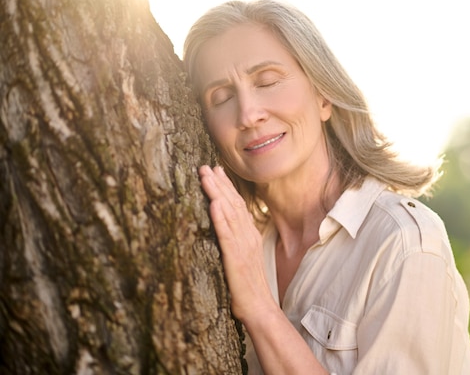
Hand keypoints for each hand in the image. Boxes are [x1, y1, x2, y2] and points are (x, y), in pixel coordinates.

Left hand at [198, 165, 275, 321]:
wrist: (259, 307)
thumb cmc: (248, 287)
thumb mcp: (243, 259)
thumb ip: (236, 243)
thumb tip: (225, 231)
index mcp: (249, 236)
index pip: (238, 205)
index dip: (227, 187)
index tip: (217, 171)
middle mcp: (247, 236)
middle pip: (233, 204)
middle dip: (219, 183)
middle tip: (207, 166)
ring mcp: (242, 245)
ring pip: (228, 213)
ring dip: (217, 192)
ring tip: (206, 176)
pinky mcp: (235, 257)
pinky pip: (226, 234)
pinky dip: (220, 217)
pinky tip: (213, 203)